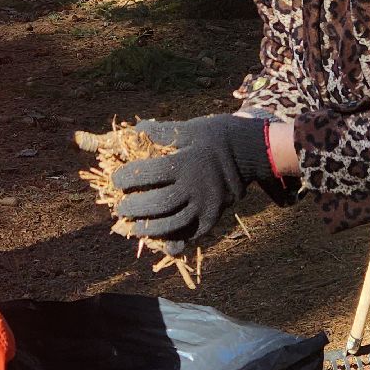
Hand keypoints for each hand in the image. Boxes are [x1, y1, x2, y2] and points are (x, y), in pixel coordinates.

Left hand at [112, 115, 275, 240]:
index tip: (116, 180)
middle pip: (159, 204)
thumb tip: (132, 131)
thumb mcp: (190, 128)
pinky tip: (161, 241)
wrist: (252, 151)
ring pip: (174, 224)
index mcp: (187, 163)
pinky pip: (192, 234)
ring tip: (133, 228)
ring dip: (149, 229)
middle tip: (120, 208)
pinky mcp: (214, 217)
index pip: (149, 174)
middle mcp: (197, 187)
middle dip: (134, 208)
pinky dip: (175, 240)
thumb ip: (161, 132)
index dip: (127, 178)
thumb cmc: (216, 136)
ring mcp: (207, 205)